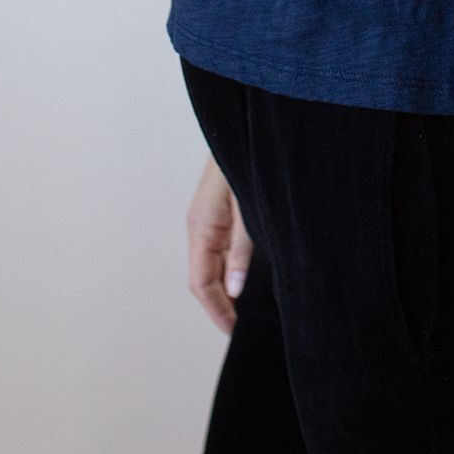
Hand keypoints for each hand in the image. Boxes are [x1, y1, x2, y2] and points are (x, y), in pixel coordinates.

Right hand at [187, 153, 252, 332]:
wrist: (245, 123)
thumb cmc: (247, 158)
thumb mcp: (248, 208)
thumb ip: (242, 250)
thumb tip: (234, 291)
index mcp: (202, 227)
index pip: (201, 283)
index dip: (217, 310)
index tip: (235, 331)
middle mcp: (201, 225)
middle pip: (205, 277)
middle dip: (222, 304)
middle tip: (247, 325)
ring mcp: (209, 218)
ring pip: (213, 263)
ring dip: (228, 286)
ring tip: (252, 306)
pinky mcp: (220, 210)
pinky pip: (222, 247)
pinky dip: (232, 266)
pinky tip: (252, 274)